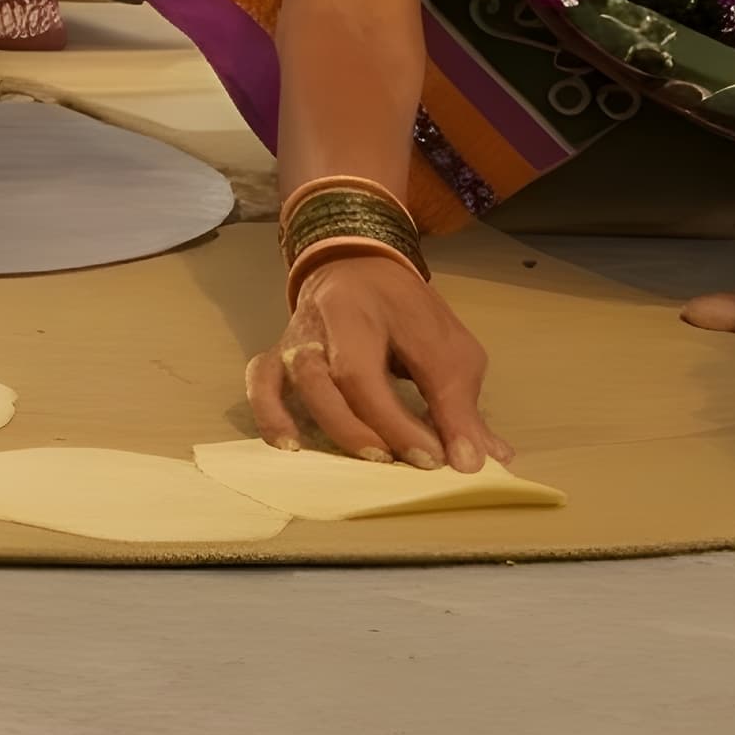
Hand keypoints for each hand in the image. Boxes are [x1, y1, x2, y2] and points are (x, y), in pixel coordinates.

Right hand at [247, 256, 511, 471]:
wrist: (358, 270)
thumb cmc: (407, 314)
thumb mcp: (447, 347)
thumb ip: (459, 403)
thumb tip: (474, 462)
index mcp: (361, 312)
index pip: (367, 374)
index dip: (399, 423)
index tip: (438, 458)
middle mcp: (317, 325)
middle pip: (325, 381)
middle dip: (365, 430)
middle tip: (406, 464)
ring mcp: (292, 342)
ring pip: (293, 385)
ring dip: (328, 427)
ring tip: (368, 461)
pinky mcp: (277, 358)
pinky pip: (261, 385)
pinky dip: (269, 415)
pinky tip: (292, 446)